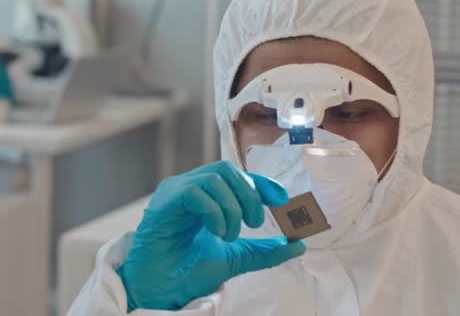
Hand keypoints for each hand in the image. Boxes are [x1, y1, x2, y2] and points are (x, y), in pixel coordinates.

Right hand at [118, 161, 305, 310]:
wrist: (160, 289)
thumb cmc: (189, 271)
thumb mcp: (236, 258)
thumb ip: (264, 250)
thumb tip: (298, 244)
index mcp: (205, 196)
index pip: (236, 176)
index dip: (261, 182)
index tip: (283, 198)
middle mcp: (189, 188)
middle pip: (227, 170)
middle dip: (249, 194)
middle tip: (256, 223)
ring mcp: (175, 191)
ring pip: (215, 178)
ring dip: (232, 207)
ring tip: (230, 235)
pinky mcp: (164, 200)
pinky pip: (195, 191)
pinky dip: (214, 212)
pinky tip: (215, 233)